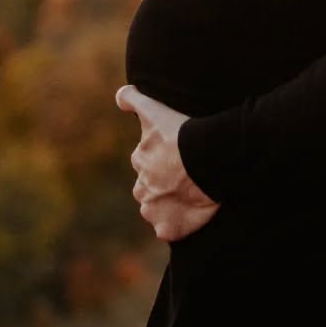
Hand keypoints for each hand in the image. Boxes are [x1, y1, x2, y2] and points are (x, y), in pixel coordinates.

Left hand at [118, 84, 220, 242]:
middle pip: (150, 188)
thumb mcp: (154, 111)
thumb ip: (134, 100)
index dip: (163, 160)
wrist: (206, 158)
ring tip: (190, 196)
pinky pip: (169, 230)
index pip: (147, 163)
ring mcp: (154, 211)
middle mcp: (142, 189)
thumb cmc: (181, 133)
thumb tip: (119, 96)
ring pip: (157, 209)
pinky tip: (191, 215)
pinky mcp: (168, 229)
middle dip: (163, 184)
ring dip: (168, 205)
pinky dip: (176, 225)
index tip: (179, 156)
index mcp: (140, 162)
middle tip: (186, 177)